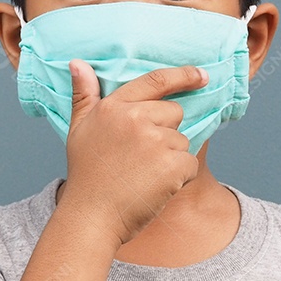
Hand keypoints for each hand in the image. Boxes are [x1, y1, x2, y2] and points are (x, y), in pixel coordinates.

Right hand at [56, 60, 208, 248]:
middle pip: (174, 113)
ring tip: (143, 176)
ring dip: (171, 159)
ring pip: (182, 141)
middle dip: (166, 133)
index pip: (155, 81)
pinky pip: (189, 163)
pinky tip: (156, 187)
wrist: (91, 217)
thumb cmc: (86, 175)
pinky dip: (179, 178)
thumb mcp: (79, 130)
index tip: (202, 75)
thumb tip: (78, 63)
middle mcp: (134, 118)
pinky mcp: (171, 164)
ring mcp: (154, 140)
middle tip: (141, 159)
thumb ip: (84, 96)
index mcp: (114, 106)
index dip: (183, 75)